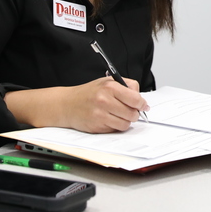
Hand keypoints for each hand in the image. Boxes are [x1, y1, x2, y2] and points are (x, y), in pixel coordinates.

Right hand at [5, 77, 147, 131]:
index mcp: (110, 87)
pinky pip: (115, 129)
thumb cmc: (89, 93)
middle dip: (134, 114)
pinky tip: (109, 119)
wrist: (67, 104)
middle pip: (133, 113)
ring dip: (125, 121)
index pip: (135, 98)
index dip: (142, 104)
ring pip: (125, 124)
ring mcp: (100, 114)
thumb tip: (141, 100)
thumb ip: (126, 86)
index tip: (143, 106)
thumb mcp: (107, 82)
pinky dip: (115, 126)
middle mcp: (105, 100)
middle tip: (130, 111)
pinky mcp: (97, 126)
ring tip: (118, 115)